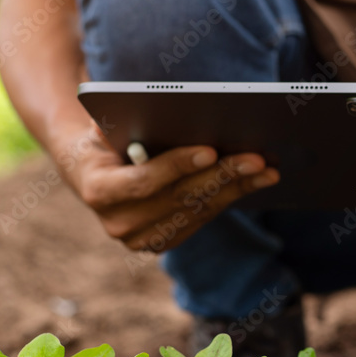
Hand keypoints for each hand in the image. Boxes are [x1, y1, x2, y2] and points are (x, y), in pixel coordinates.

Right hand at [54, 122, 278, 251]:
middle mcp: (119, 224)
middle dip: (221, 176)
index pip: (144, 181)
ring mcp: (140, 239)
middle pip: (179, 199)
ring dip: (236, 189)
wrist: (88, 172)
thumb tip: (177, 113)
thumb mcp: (107, 125)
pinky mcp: (161, 243)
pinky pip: (201, 218)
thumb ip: (131, 122)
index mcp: (98, 191)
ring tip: (267, 169)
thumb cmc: (103, 137)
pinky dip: (229, 197)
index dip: (177, 166)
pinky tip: (255, 181)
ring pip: (197, 211)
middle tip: (256, 158)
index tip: (210, 149)